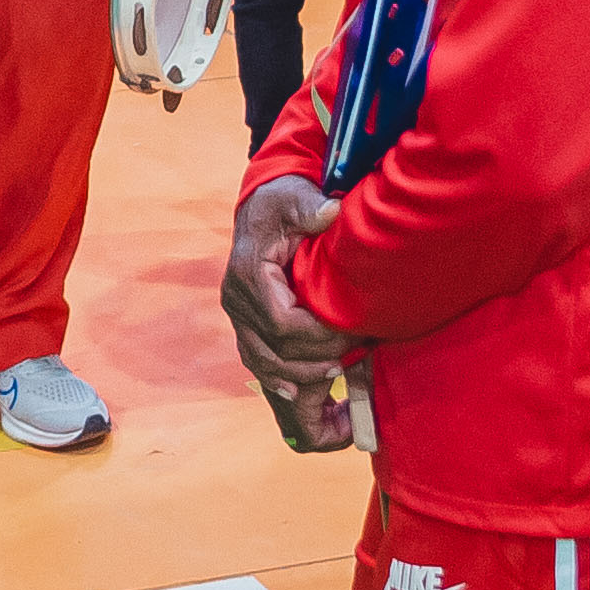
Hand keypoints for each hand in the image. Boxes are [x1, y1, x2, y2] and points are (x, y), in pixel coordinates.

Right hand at [224, 174, 358, 434]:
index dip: (316, 337)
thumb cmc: (283, 201)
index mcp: (248, 273)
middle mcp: (236, 298)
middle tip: (352, 358)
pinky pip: (256, 358)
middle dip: (314, 360)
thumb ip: (312, 207)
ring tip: (336, 373)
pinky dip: (276, 377)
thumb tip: (331, 211)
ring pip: (262, 361)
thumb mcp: (297, 197)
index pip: (280, 322)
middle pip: (273, 349)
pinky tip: (297, 392)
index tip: (351, 335)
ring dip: (299, 375)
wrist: (262, 205)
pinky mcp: (245, 321)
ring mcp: (238, 313)